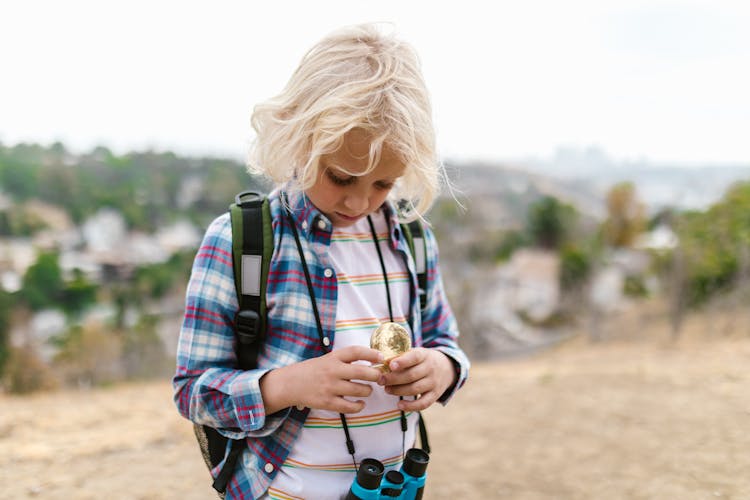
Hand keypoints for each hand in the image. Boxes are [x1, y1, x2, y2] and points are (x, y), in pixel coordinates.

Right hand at [261, 346, 383, 413]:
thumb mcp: (327, 359)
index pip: (356, 351)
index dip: (371, 354)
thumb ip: (345, 360)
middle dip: (375, 375)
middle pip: (362, 372)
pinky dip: (359, 406)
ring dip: (368, 391)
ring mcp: (330, 387)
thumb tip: (371, 361)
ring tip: (367, 390)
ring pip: (359, 390)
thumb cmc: (313, 371)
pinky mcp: (327, 402)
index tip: (381, 357)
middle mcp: (333, 370)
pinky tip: (360, 404)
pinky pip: (349, 406)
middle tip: (378, 377)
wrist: (290, 384)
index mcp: (333, 357)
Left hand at [379, 348, 456, 411]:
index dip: (402, 361)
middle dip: (393, 379)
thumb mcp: (416, 352)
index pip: (414, 357)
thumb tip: (378, 360)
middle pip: (411, 375)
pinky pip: (424, 403)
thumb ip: (401, 356)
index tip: (391, 365)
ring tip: (387, 390)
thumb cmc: (423, 360)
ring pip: (415, 389)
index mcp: (424, 355)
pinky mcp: (435, 395)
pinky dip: (411, 406)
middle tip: (380, 380)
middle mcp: (430, 368)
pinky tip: (400, 405)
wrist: (447, 368)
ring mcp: (434, 382)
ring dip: (398, 391)